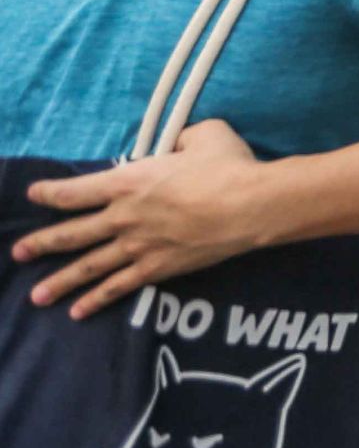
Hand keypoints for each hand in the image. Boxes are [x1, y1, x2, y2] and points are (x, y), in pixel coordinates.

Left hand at [14, 119, 262, 319]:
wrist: (248, 206)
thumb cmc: (226, 165)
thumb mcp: (203, 135)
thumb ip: (182, 139)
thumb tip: (177, 145)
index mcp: (130, 180)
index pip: (78, 190)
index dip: (51, 193)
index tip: (33, 194)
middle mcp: (125, 216)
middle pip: (74, 233)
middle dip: (43, 243)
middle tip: (19, 253)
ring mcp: (139, 246)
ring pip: (90, 266)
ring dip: (61, 281)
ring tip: (36, 296)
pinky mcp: (157, 269)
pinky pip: (119, 287)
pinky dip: (97, 300)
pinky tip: (78, 312)